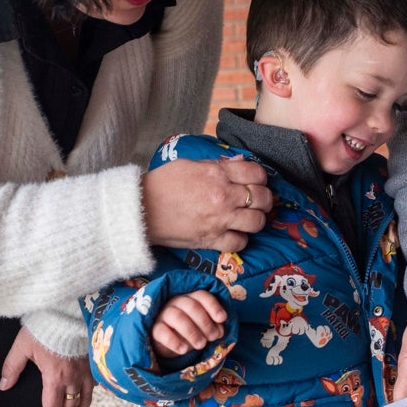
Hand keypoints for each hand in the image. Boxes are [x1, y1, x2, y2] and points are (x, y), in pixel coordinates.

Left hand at [0, 326, 93, 406]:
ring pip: (85, 397)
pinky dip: (92, 391)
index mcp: (55, 377)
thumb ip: (12, 367)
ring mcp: (85, 368)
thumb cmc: (45, 326)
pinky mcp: (93, 358)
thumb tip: (4, 386)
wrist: (69, 309)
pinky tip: (91, 394)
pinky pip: (95, 380)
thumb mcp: (22, 346)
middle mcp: (73, 377)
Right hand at [142, 155, 271, 251]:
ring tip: (248, 218)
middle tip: (259, 201)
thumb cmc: (163, 183)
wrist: (141, 210)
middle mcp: (223, 197)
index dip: (261, 177)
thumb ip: (218, 165)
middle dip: (264, 199)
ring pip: (257, 222)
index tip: (257, 181)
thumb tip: (240, 163)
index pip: (256, 173)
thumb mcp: (190, 164)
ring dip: (256, 220)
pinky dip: (240, 239)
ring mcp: (219, 220)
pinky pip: (240, 243)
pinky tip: (234, 233)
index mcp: (218, 174)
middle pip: (262, 198)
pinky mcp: (211, 240)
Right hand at [152, 290, 227, 361]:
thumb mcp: (202, 328)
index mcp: (190, 298)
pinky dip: (174, 341)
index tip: (222, 319)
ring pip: (177, 316)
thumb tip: (220, 331)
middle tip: (212, 337)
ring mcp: (163, 314)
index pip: (202, 296)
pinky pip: (162, 332)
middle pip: (191, 306)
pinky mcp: (154, 328)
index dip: (213, 306)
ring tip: (201, 345)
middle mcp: (176, 302)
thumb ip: (213, 327)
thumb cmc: (189, 331)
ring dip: (192, 331)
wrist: (167, 343)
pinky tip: (184, 350)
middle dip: (205, 322)